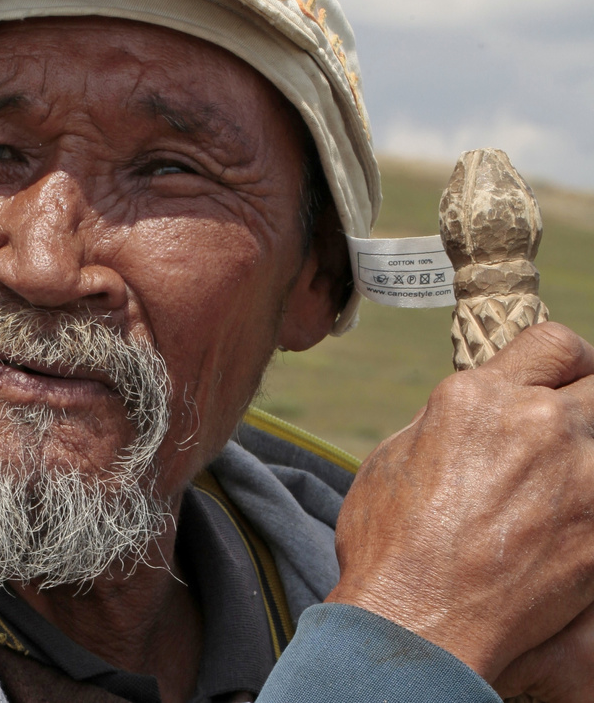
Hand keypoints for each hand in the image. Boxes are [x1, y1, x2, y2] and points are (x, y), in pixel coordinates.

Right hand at [325, 322, 593, 682]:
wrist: (418, 621)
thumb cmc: (390, 544)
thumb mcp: (397, 456)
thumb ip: (449, 421)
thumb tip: (475, 410)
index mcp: (478, 398)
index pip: (555, 342)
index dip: (562, 360)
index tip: (561, 379)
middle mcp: (538, 423)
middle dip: (586, 401)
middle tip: (570, 431)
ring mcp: (581, 477)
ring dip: (585, 459)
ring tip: (558, 488)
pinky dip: (588, 508)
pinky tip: (562, 528)